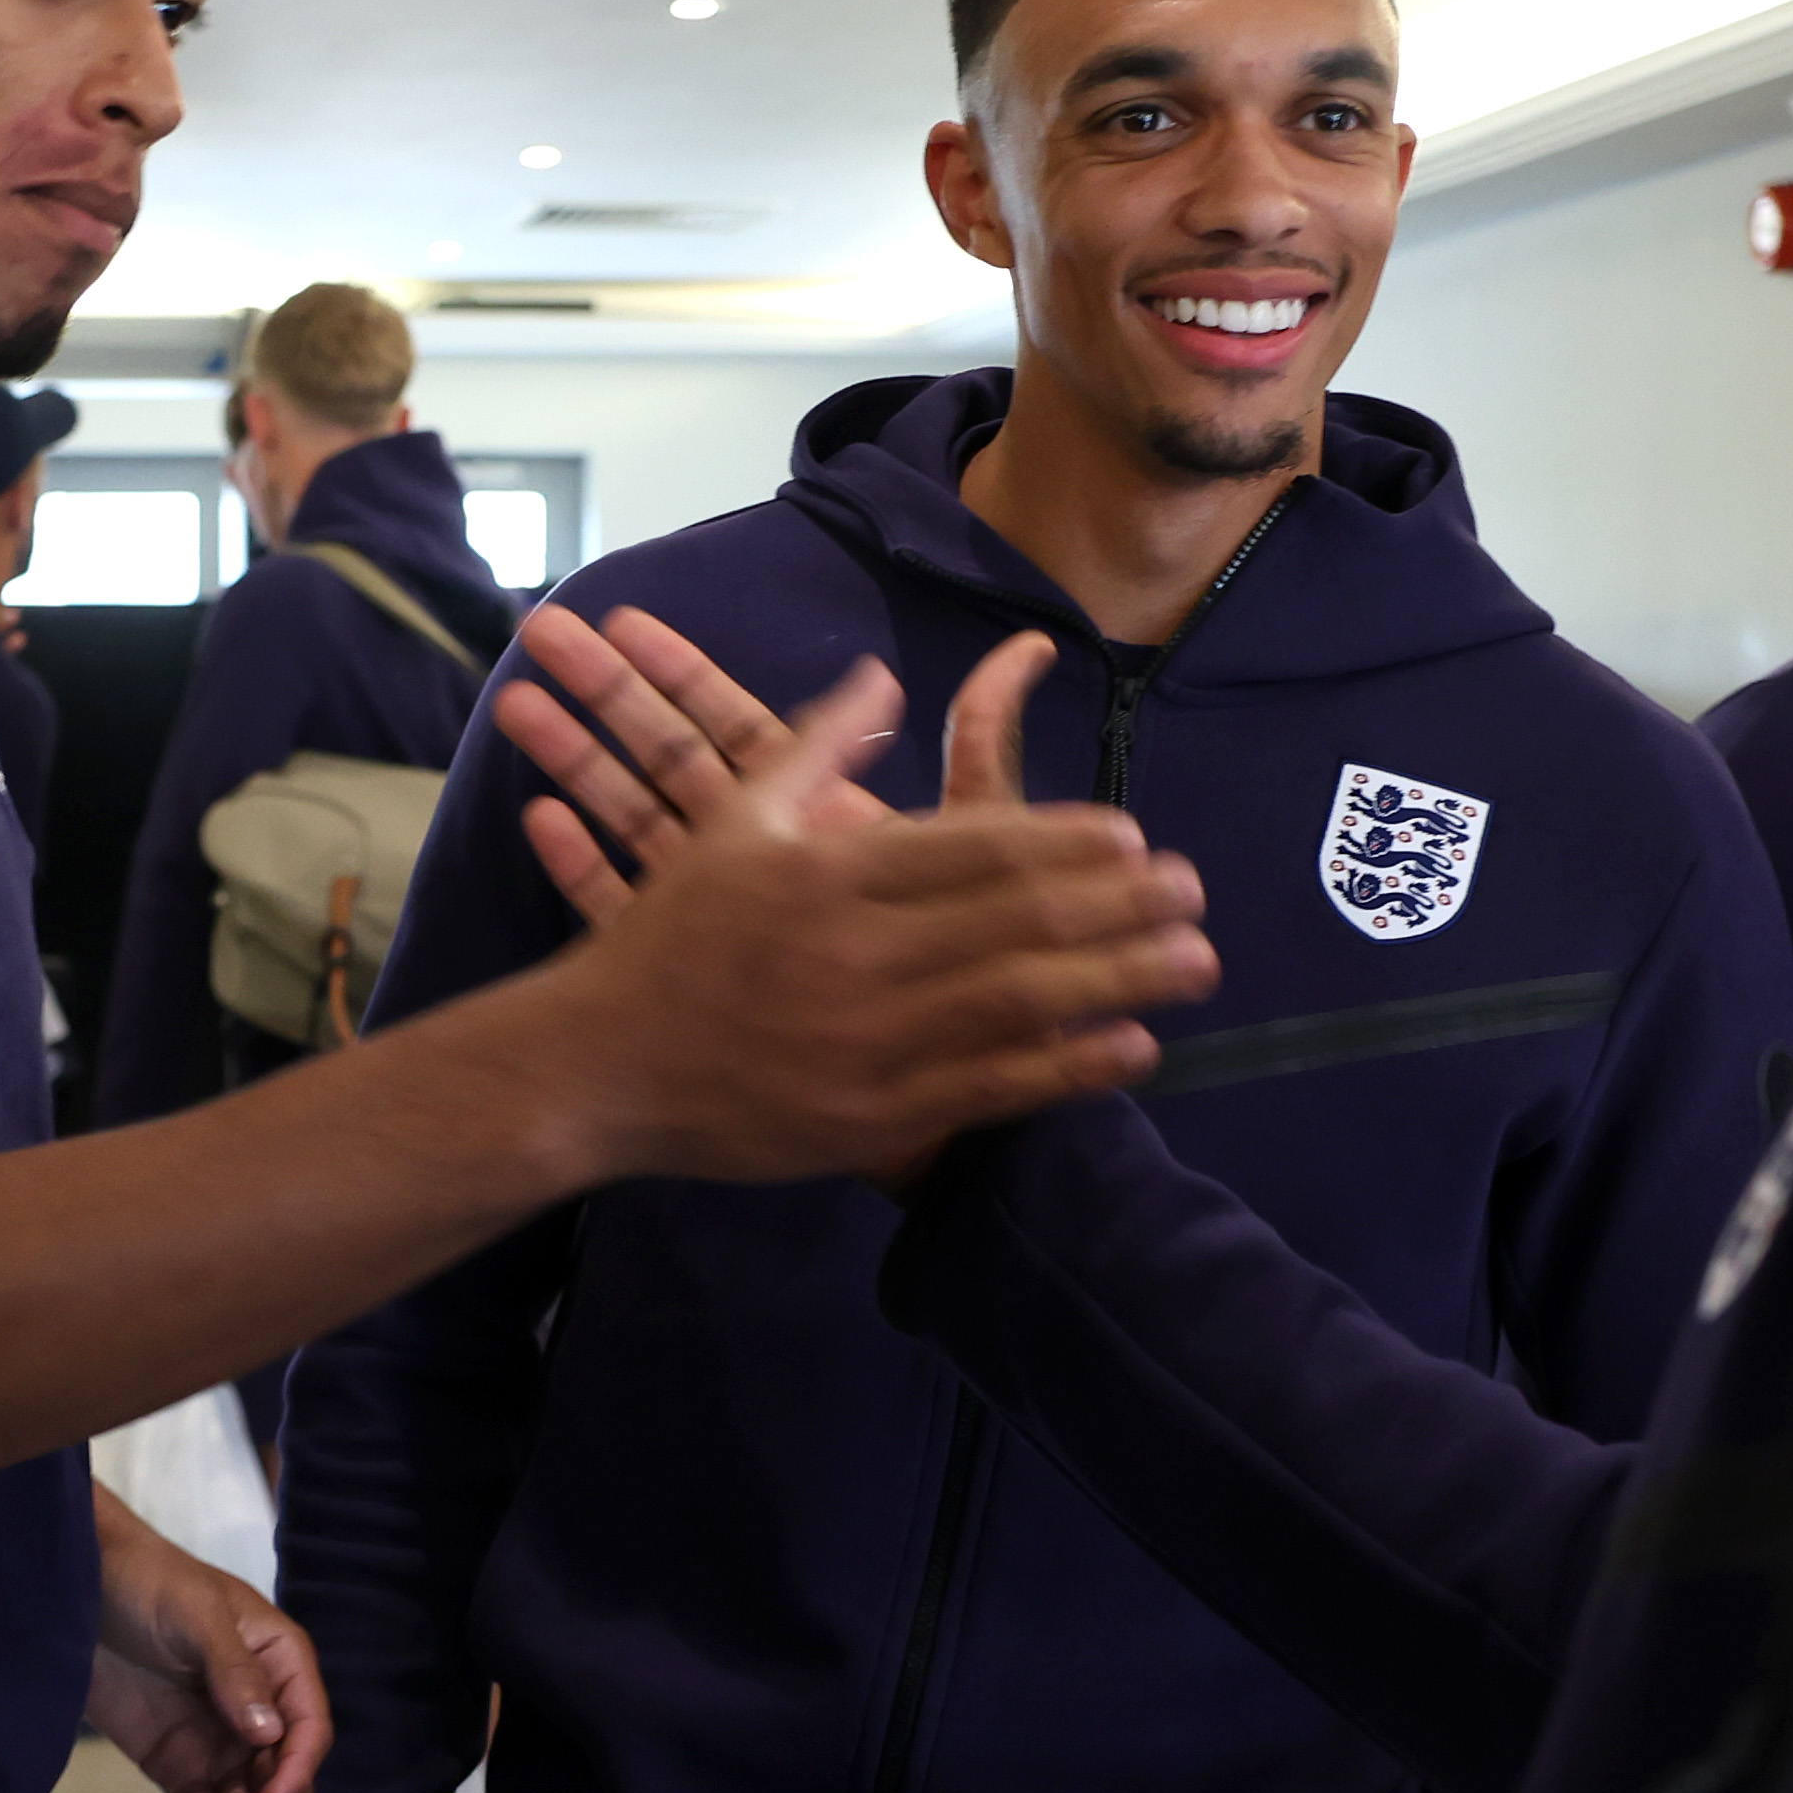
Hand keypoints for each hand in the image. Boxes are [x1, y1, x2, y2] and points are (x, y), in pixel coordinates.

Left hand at [89, 1485, 333, 1792]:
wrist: (80, 1588)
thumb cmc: (150, 1583)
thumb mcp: (196, 1616)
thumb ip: (233, 1672)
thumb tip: (269, 1734)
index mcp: (282, 1666)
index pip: (306, 1731)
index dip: (294, 1775)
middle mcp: (261, 1712)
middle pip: (279, 1782)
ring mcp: (220, 1742)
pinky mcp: (179, 1765)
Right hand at [500, 635, 1210, 1189]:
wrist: (596, 1066)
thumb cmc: (670, 942)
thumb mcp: (734, 827)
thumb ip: (814, 746)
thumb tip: (881, 676)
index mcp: (831, 874)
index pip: (976, 846)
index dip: (1068, 840)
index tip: (1135, 833)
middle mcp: (857, 953)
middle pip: (1019, 918)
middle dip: (1121, 903)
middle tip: (1196, 889)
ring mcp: (867, 1040)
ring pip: (1020, 1000)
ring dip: (1121, 975)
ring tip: (1195, 959)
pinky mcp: (870, 1116)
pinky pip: (992, 1087)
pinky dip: (1070, 1065)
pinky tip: (1133, 1045)